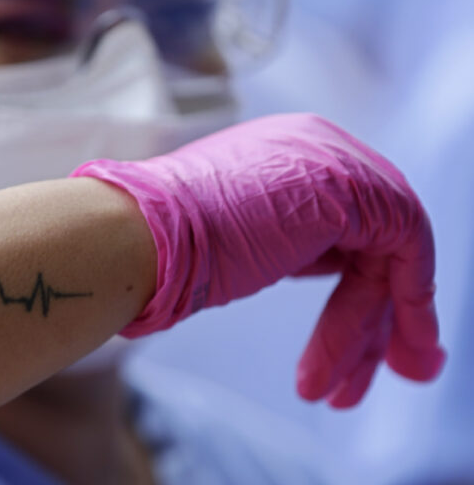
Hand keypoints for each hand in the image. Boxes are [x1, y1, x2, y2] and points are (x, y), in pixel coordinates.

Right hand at [71, 113, 444, 407]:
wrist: (133, 237)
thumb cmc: (157, 247)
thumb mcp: (232, 241)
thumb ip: (278, 241)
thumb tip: (306, 269)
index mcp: (283, 151)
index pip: (345, 224)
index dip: (352, 289)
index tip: (347, 348)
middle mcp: (315, 145)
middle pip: (372, 241)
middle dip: (375, 317)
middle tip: (366, 380)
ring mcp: (334, 161)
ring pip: (389, 257)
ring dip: (371, 333)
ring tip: (344, 395)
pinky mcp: (349, 190)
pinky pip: (408, 253)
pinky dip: (403, 310)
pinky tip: (362, 360)